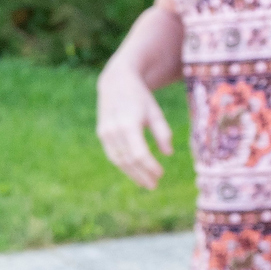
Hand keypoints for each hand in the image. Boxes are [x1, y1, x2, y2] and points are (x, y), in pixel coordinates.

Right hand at [95, 70, 169, 189]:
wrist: (116, 83)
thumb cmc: (140, 98)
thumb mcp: (155, 112)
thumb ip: (162, 132)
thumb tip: (168, 154)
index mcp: (128, 124)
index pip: (139, 153)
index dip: (150, 166)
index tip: (161, 174)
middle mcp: (113, 130)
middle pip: (128, 160)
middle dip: (141, 175)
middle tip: (154, 185)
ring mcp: (105, 133)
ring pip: (119, 160)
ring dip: (132, 174)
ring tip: (145, 183)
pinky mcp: (102, 134)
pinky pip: (113, 155)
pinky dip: (124, 165)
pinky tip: (135, 171)